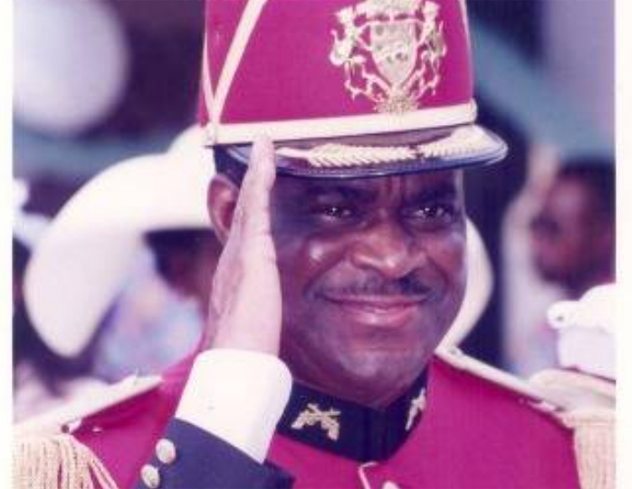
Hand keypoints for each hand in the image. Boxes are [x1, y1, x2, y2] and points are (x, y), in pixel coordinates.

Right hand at [205, 136, 281, 354]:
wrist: (234, 360)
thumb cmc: (245, 349)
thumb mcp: (254, 326)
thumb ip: (256, 317)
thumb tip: (261, 331)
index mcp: (234, 272)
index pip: (242, 232)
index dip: (246, 207)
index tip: (252, 189)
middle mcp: (231, 255)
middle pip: (239, 208)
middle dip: (247, 180)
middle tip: (258, 151)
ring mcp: (239, 250)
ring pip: (246, 200)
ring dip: (257, 170)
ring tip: (265, 142)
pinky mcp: (252, 249)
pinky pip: (256, 203)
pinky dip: (261, 176)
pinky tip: (269, 154)